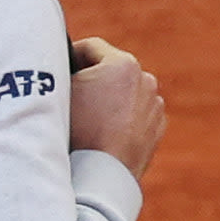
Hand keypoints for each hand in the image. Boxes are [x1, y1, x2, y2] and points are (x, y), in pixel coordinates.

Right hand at [64, 34, 166, 177]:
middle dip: (93, 77)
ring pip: (126, 91)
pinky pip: (137, 112)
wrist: (103, 173)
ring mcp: (155, 103)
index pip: (91, 47)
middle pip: (111, 69)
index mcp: (123, 64)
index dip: (71, 55)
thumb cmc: (79, 131)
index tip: (61, 68)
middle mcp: (145, 79)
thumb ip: (67, 71)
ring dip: (110, 96)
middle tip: (72, 94)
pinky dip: (123, 116)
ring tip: (90, 116)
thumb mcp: (63, 92)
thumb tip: (67, 65)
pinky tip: (106, 130)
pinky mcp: (158, 125)